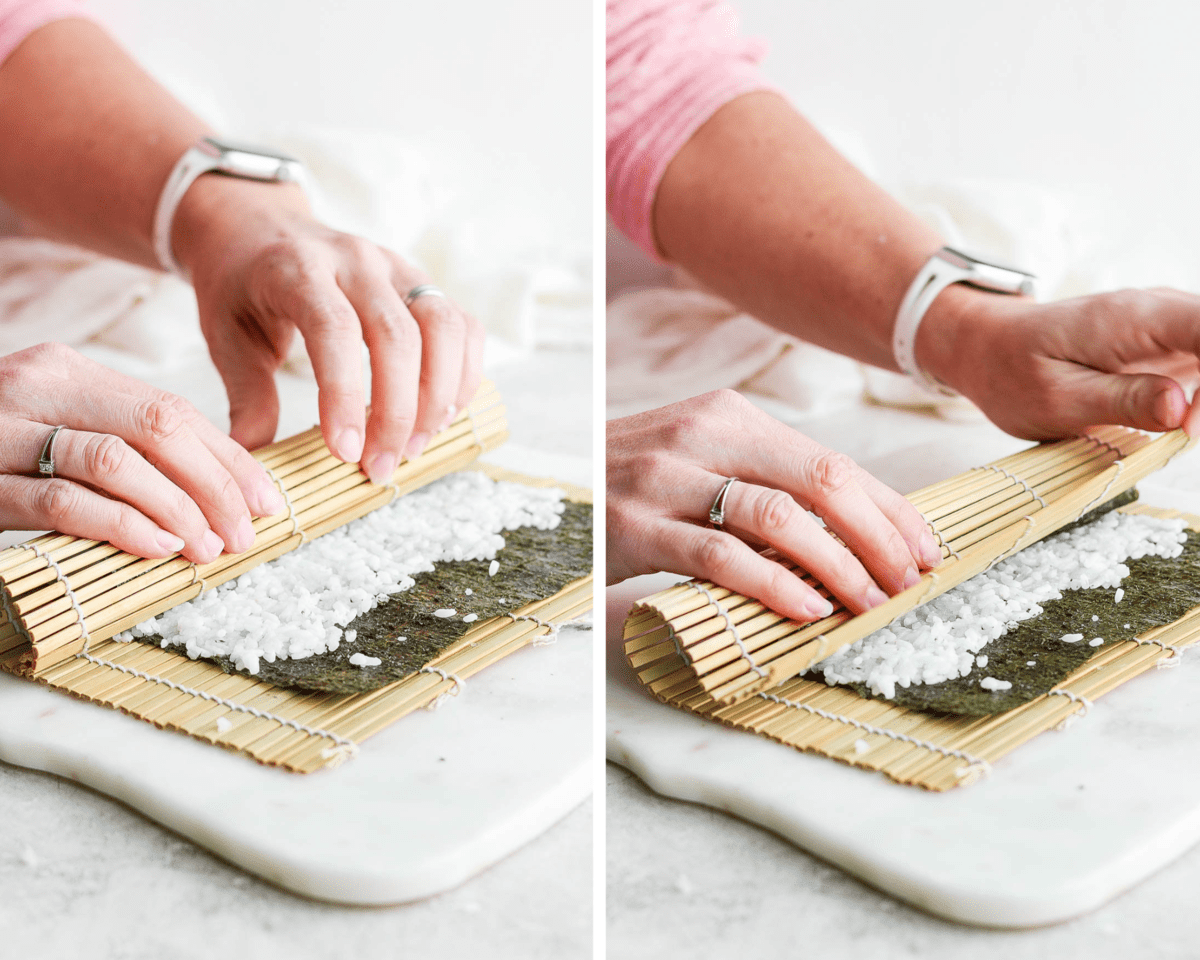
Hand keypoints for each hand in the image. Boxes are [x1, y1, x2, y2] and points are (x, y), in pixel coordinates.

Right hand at [0, 343, 282, 561]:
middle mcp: (36, 385)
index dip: (231, 460)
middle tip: (245, 534)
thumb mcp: (58, 433)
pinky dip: (120, 525)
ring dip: (177, 510)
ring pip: (115, 461)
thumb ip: (122, 445)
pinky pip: (61, 501)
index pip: (174, 411)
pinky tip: (157, 548)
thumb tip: (219, 489)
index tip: (269, 503)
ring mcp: (0, 429)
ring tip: (209, 548)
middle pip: (157, 428)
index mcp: (67, 370)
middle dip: (215, 485)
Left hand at [174, 178, 485, 482]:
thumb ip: (247, 394)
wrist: (259, 227)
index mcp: (299, 269)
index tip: (345, 451)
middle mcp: (357, 261)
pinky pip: (464, 326)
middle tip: (380, 466)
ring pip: (444, 327)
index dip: (345, 395)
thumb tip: (254, 454)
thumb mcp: (227, 337)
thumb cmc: (242, 286)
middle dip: (398, 411)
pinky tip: (442, 414)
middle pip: (399, 335)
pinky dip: (464, 374)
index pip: (335, 329)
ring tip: (414, 445)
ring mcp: (397, 267)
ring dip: (438, 396)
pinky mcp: (423, 282)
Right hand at [607, 390, 943, 621]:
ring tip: (869, 601)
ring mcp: (666, 478)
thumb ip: (769, 482)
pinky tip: (806, 608)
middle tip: (909, 581)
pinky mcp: (637, 526)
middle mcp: (703, 435)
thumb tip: (861, 530)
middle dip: (879, 535)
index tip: (926, 550)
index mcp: (731, 415)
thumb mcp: (705, 461)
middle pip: (820, 481)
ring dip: (838, 564)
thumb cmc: (643, 483)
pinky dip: (772, 584)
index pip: (832, 461)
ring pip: (777, 517)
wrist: (557, 488)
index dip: (890, 509)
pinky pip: (720, 555)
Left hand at [919, 284, 1199, 438]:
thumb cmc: (1014, 372)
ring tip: (1182, 433)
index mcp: (1132, 319)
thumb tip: (1180, 410)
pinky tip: (1185, 424)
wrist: (990, 347)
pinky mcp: (1170, 344)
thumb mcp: (1057, 399)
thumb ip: (1121, 402)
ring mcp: (1169, 325)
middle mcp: (1160, 311)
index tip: (1192, 426)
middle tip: (1186, 436)